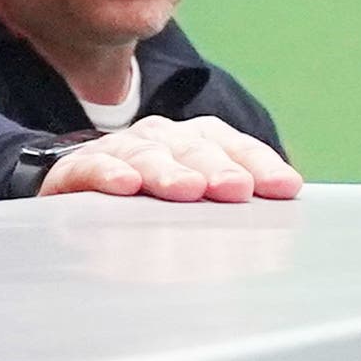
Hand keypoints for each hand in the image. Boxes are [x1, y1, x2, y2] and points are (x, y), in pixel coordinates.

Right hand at [38, 116, 297, 204]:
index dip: (260, 164)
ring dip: (168, 171)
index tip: (284, 188)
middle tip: (236, 189)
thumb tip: (284, 222)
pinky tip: (125, 185)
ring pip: (147, 154)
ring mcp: (119, 150)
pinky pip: (92, 166)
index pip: (233, 145)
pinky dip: (109, 173)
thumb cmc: (149, 202)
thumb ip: (231, 207)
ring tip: (185, 189)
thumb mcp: (194, 203)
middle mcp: (161, 139)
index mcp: (194, 142)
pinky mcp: (76, 169)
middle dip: (218, 168)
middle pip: (194, 148)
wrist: (77, 189)